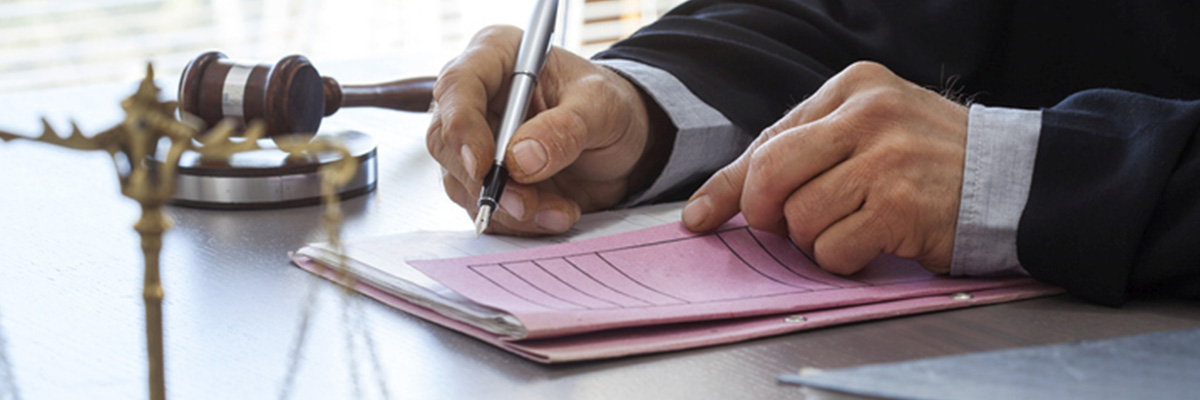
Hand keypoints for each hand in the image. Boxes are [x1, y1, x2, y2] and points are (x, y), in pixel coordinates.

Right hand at [427, 26, 655, 234]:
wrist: (621, 144)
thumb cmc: (609, 106)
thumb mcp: (602, 107)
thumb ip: (565, 128)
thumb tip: (520, 158)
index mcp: (497, 57)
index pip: (458, 86)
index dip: (462, 127)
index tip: (484, 166)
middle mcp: (477, 99)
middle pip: (446, 142)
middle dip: (484, 182)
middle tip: (526, 204)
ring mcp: (476, 143)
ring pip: (462, 184)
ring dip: (509, 209)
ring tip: (560, 211)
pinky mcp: (487, 182)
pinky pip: (485, 209)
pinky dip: (518, 223)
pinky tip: (556, 214)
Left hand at [681, 61, 967, 273]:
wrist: (1010, 180)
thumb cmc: (928, 160)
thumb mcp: (869, 130)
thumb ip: (805, 151)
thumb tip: (716, 202)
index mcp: (854, 88)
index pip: (769, 139)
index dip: (730, 186)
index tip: (701, 217)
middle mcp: (869, 115)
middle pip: (771, 172)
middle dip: (763, 213)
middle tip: (782, 228)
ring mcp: (886, 159)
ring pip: (801, 216)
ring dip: (814, 241)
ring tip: (850, 228)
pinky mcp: (901, 205)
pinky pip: (835, 248)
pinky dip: (841, 259)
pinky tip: (871, 244)